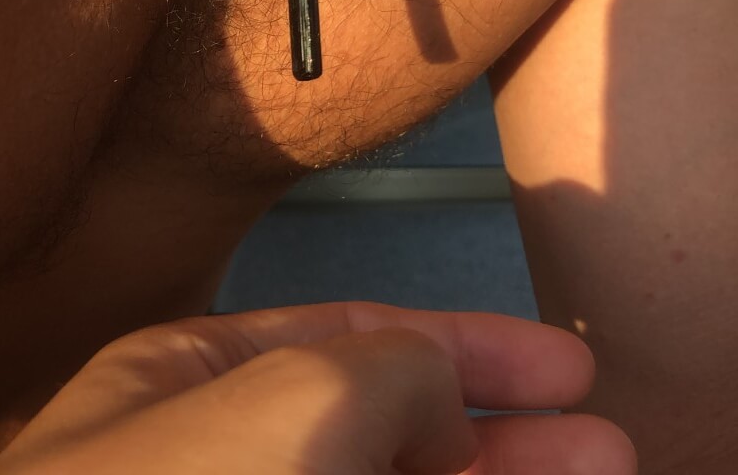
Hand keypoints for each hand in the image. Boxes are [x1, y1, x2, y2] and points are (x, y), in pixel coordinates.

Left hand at [0, 302, 635, 473]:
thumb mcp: (298, 396)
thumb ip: (393, 370)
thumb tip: (443, 404)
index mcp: (194, 380)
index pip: (352, 338)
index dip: (469, 343)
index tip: (566, 371)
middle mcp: (224, 463)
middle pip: (390, 433)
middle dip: (503, 439)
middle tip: (606, 448)